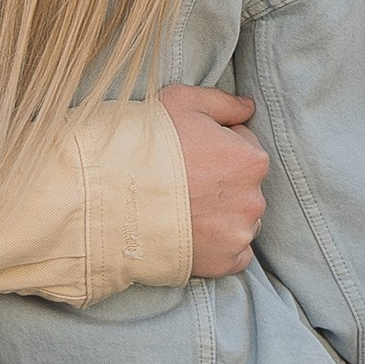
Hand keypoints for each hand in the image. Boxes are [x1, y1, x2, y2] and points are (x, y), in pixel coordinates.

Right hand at [159, 84, 267, 280]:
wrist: (110, 195)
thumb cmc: (146, 141)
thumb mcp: (182, 101)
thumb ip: (224, 103)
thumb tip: (249, 108)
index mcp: (251, 158)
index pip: (244, 145)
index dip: (214, 144)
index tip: (188, 150)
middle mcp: (254, 199)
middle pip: (243, 185)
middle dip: (220, 181)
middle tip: (181, 178)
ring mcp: (239, 234)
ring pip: (239, 219)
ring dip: (220, 214)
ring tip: (181, 206)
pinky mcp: (224, 262)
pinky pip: (234, 253)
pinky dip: (217, 245)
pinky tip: (190, 231)